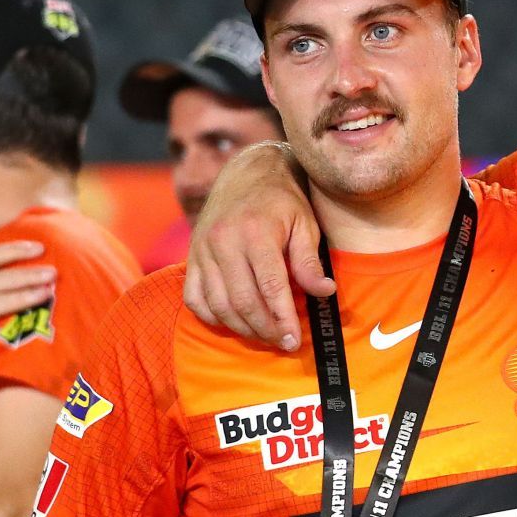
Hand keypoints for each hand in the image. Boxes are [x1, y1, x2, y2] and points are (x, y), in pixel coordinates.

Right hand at [182, 141, 330, 349]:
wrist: (247, 174)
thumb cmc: (283, 201)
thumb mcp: (305, 223)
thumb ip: (309, 261)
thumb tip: (324, 292)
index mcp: (256, 232)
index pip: (270, 286)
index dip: (282, 318)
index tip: (294, 339)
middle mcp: (224, 241)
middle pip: (242, 300)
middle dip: (264, 329)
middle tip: (283, 343)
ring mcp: (202, 249)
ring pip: (217, 303)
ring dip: (241, 327)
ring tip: (264, 335)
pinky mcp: (192, 256)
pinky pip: (194, 297)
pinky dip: (212, 316)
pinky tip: (233, 322)